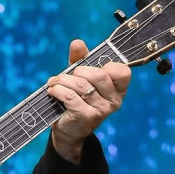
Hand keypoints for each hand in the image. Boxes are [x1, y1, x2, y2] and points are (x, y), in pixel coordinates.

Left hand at [46, 39, 129, 163]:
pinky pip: (70, 96)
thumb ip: (81, 59)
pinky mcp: (86, 116)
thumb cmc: (77, 99)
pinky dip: (57, 90)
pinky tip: (52, 91)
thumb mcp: (81, 77)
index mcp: (118, 89)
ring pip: (81, 85)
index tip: (90, 68)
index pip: (122, 71)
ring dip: (63, 80)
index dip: (106, 66)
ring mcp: (101, 110)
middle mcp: (114, 101)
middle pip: (98, 75)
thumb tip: (77, 43)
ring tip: (53, 82)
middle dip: (78, 71)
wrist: (69, 130)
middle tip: (66, 76)